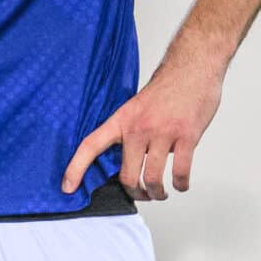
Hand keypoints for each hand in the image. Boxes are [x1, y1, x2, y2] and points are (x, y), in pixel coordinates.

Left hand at [61, 55, 224, 200]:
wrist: (193, 66)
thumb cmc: (167, 86)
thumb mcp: (137, 105)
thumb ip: (130, 130)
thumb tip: (126, 158)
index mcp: (123, 119)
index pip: (91, 145)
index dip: (76, 168)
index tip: (67, 187)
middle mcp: (139, 127)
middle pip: (127, 175)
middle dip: (134, 192)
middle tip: (141, 194)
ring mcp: (163, 132)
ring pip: (152, 179)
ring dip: (156, 193)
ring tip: (160, 193)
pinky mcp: (186, 136)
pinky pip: (180, 172)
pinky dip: (180, 184)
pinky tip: (180, 183)